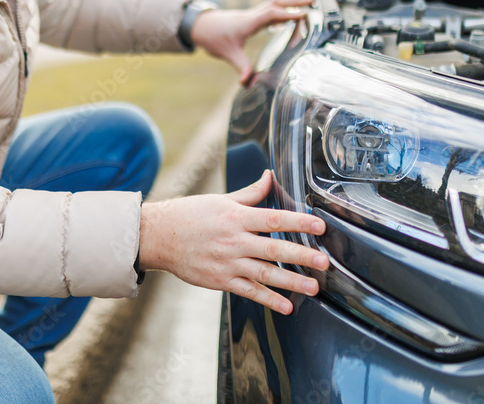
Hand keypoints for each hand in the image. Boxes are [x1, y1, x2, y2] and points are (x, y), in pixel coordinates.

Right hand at [138, 170, 328, 314]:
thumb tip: (270, 176)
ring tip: (313, 288)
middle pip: (274, 248)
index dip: (298, 221)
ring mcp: (228, 263)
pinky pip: (249, 291)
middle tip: (324, 262)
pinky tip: (287, 306)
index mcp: (236, 217)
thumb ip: (250, 193)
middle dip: (302, 256)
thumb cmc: (190, 215)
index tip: (320, 225)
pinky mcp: (221, 280)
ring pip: (265, 274)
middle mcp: (234, 241)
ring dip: (291, 282)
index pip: (274, 218)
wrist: (159, 237)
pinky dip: (269, 300)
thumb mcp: (221, 200)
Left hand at [191, 0, 314, 83]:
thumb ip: (240, 67)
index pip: (272, 14)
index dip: (288, 13)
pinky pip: (270, 9)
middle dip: (295, 1)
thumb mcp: (227, 54)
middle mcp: (252, 15)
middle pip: (277, 3)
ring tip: (308, 2)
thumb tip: (246, 83)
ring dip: (291, 2)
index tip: (305, 14)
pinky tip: (290, 14)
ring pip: (274, 3)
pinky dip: (283, 9)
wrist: (199, 25)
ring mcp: (252, 14)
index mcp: (249, 22)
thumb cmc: (213, 37)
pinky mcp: (251, 16)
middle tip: (313, 0)